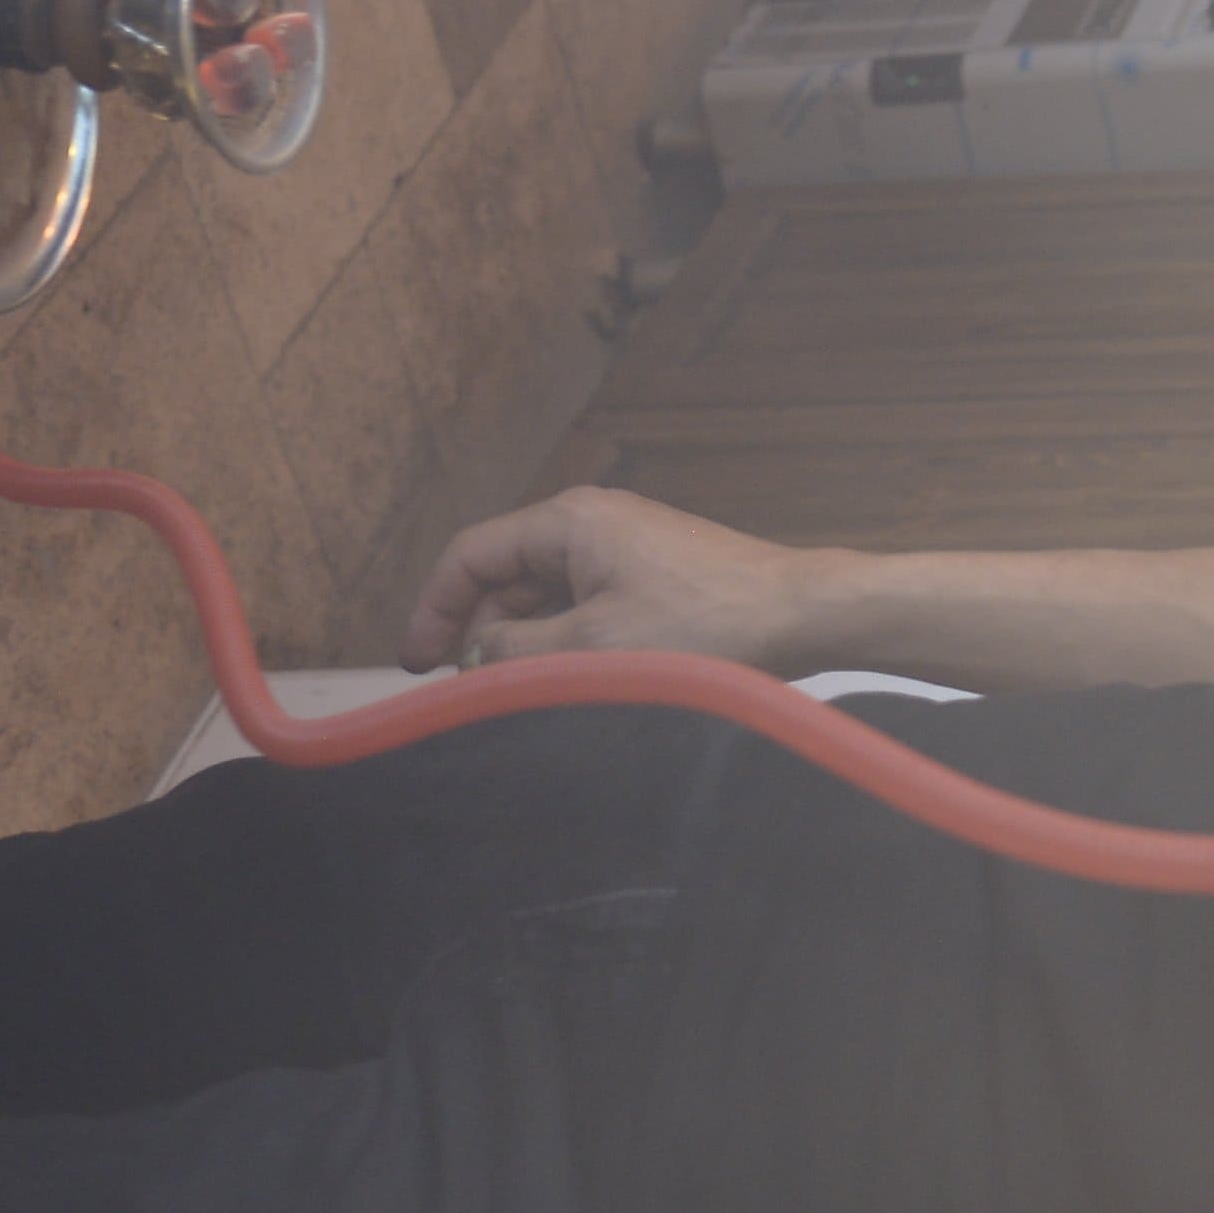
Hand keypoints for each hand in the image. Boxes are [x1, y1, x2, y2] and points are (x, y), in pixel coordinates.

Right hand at [398, 487, 841, 669]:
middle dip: (478, 629)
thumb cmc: (705, 623)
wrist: (800, 614)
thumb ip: (519, 649)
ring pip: (545, 594)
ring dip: (521, 640)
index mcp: (568, 520)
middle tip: (465, 689)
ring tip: (513, 692)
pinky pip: (583, 603)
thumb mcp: (594, 645)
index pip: (471, 556)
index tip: (414, 660)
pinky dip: (561, 637)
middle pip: (505, 574)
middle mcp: (592, 521)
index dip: (434, 608)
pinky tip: (562, 679)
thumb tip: (475, 657)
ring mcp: (625, 546)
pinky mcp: (653, 574)